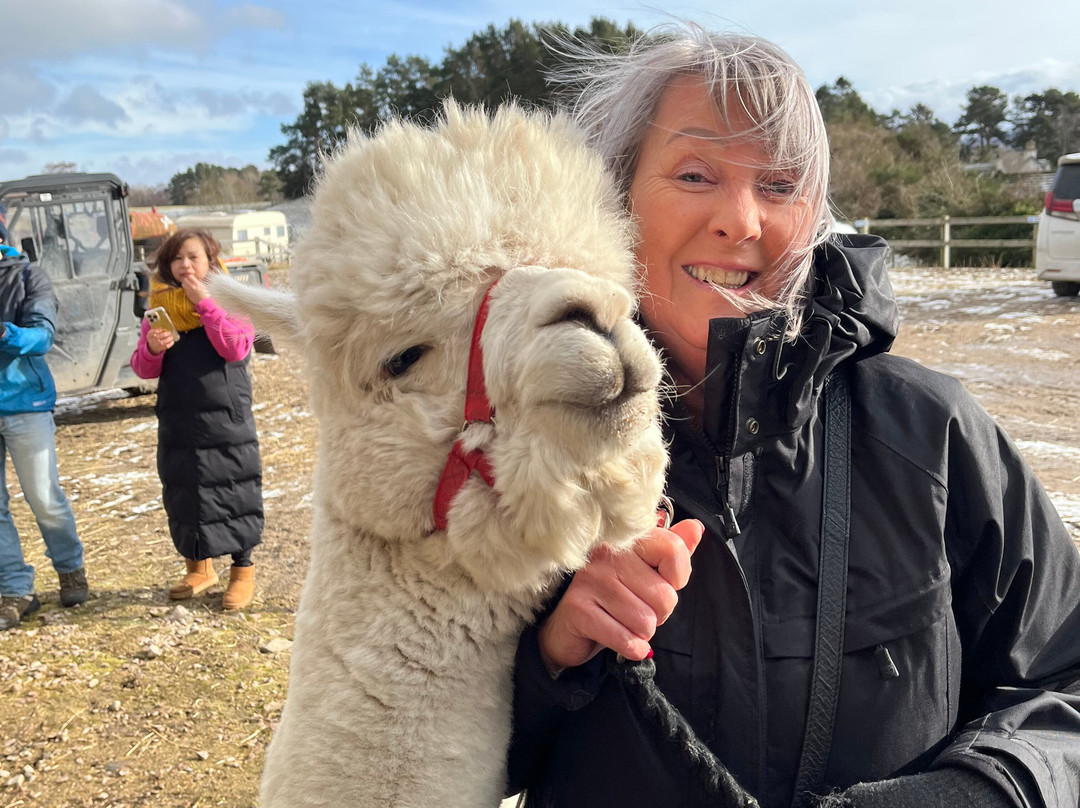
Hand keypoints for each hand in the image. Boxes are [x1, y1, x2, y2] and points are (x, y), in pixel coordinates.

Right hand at [146, 327, 174, 354]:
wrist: (153, 346)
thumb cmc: (154, 337)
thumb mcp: (153, 332)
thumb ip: (156, 329)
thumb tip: (163, 327)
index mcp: (149, 335)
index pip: (151, 332)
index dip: (156, 331)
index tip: (161, 329)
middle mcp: (152, 340)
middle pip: (158, 337)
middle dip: (165, 334)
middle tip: (169, 332)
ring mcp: (156, 345)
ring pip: (163, 342)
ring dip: (168, 339)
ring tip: (171, 337)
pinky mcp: (160, 348)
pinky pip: (166, 346)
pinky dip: (170, 344)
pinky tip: (172, 341)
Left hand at [179, 270, 209, 303]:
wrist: (204, 302)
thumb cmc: (205, 294)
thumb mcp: (203, 286)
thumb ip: (197, 282)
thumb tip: (193, 278)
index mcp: (197, 284)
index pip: (190, 276)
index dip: (189, 275)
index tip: (190, 276)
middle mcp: (192, 286)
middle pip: (185, 279)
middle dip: (186, 278)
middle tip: (187, 279)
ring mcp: (189, 290)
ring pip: (183, 284)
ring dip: (184, 283)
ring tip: (187, 283)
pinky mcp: (187, 294)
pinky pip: (184, 288)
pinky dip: (185, 287)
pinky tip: (188, 288)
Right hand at [537, 518, 703, 672]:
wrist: (568, 630)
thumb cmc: (613, 599)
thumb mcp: (647, 574)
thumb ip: (672, 551)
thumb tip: (696, 528)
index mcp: (626, 540)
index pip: (673, 549)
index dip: (677, 577)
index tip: (661, 583)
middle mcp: (606, 554)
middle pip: (665, 596)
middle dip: (658, 614)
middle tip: (636, 610)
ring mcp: (590, 580)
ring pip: (646, 621)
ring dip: (641, 632)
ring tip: (622, 623)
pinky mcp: (579, 609)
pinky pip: (627, 640)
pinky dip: (630, 648)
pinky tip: (617, 639)